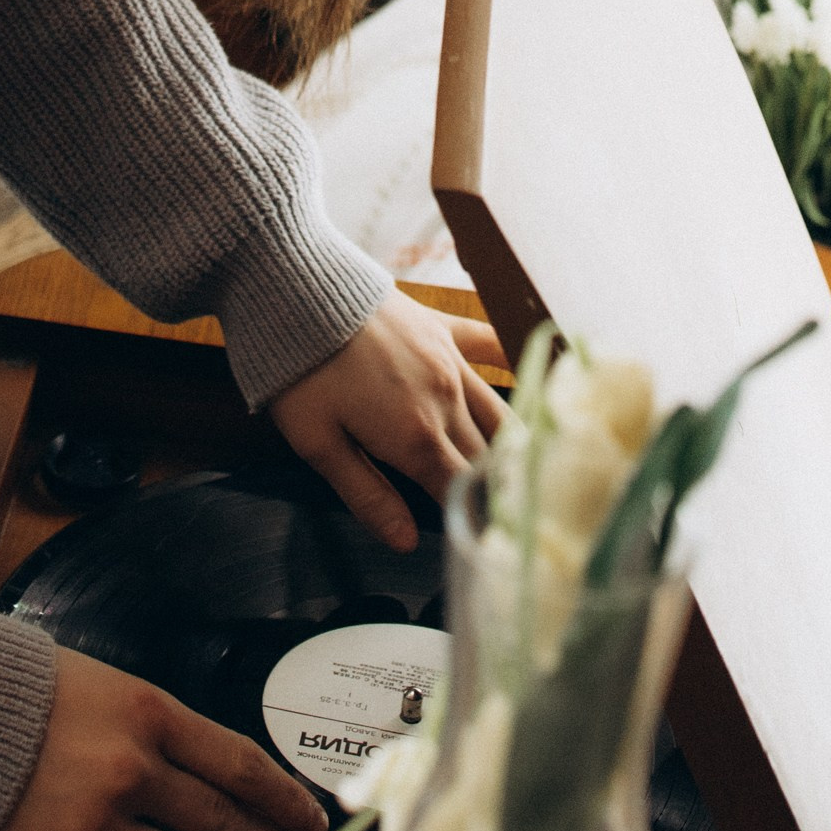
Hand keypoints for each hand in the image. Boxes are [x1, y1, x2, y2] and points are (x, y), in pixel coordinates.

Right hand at [0, 644, 326, 830]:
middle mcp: (131, 773)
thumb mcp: (111, 687)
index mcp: (149, 715)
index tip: (308, 816)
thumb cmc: (24, 688)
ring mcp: (93, 828)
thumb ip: (162, 733)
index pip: (239, 765)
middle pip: (222, 823)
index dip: (283, 798)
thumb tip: (217, 778)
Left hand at [269, 289, 503, 549]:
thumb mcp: (319, 444)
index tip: (484, 542)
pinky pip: (489, 346)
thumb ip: (367, 496)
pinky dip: (511, 363)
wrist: (299, 288)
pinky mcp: (443, 328)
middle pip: (483, 460)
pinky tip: (532, 375)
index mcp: (415, 438)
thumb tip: (406, 542)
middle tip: (507, 514)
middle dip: (494, 491)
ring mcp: (450, 361)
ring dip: (511, 446)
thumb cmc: (302, 372)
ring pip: (497, 414)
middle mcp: (446, 401)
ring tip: (528, 471)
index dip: (473, 520)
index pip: (460, 493)